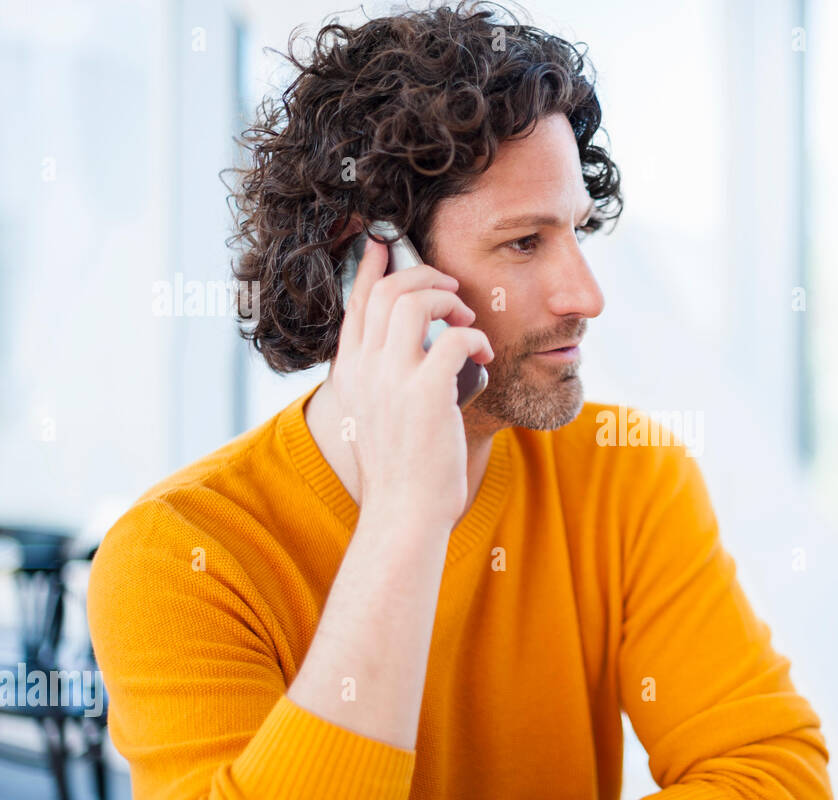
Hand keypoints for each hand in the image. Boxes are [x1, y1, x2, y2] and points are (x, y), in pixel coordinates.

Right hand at [331, 237, 493, 528]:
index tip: (386, 244)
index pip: (355, 304)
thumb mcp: (375, 419)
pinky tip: (485, 350)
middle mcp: (364, 370)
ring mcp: (392, 379)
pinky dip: (475, 335)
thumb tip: (410, 357)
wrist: (404, 514)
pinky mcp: (426, 393)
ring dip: (446, 298)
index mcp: (349, 374)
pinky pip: (455, 337)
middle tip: (451, 288)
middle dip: (422, 276)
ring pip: (413, 302)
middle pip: (384, 292)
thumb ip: (382, 383)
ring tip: (467, 315)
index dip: (371, 268)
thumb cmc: (401, 473)